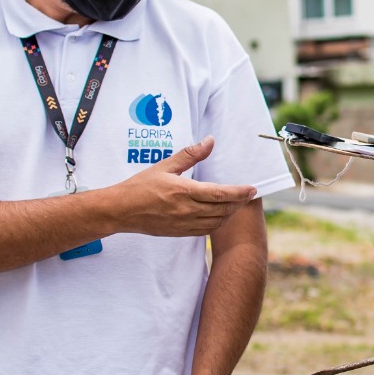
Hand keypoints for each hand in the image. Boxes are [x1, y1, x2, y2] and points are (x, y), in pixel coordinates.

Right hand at [114, 136, 256, 236]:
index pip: (220, 194)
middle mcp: (186, 210)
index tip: (252, 188)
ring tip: (237, 204)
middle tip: (249, 195)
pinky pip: (205, 230)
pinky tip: (220, 216)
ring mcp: (183, 224)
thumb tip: (210, 141)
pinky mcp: (179, 233)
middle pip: (222, 209)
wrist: (121, 211)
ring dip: (230, 213)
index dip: (239, 192)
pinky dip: (217, 223)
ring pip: (216, 221)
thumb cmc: (140, 186)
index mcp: (183, 191)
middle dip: (239, 202)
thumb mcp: (165, 166)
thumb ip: (190, 154)